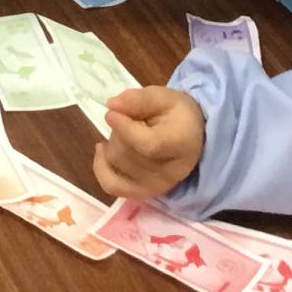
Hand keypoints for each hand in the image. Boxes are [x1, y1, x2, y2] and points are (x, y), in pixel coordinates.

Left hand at [92, 85, 207, 199]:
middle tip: (128, 119)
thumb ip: (139, 99)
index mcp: (181, 144)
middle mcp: (170, 172)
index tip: (111, 113)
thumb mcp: (163, 97)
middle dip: (118, 130)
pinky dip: (100, 166)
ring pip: (115, 163)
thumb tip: (112, 105)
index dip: (124, 129)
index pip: (147, 144)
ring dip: (112, 143)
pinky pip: (111, 185)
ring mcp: (156, 187)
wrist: (191, 137)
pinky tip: (103, 149)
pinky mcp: (142, 194)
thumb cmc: (176, 115)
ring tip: (125, 133)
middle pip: (126, 152)